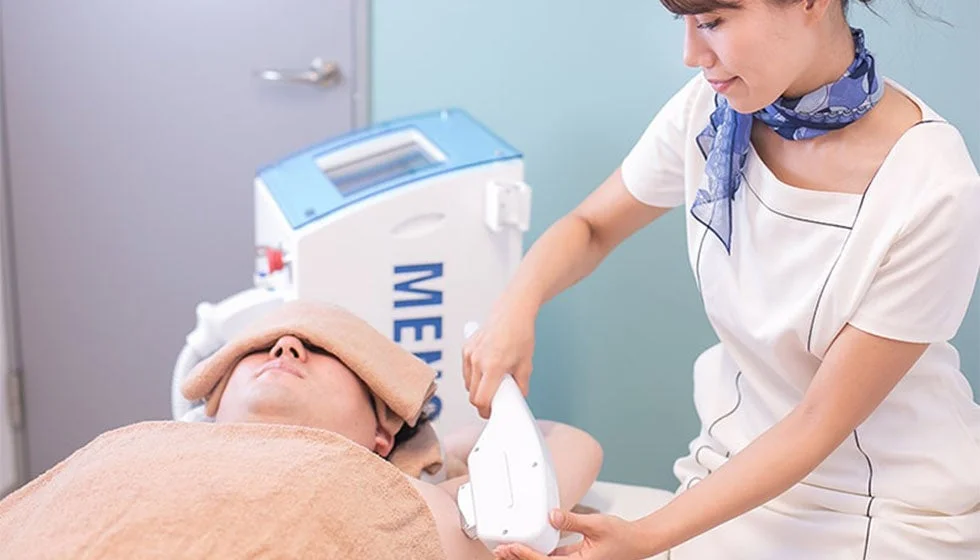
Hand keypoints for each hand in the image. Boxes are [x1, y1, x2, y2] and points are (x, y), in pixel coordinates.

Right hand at [462, 298, 535, 417]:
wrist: (512, 312)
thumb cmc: (520, 334)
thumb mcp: (526, 364)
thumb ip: (520, 386)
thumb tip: (517, 398)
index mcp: (493, 367)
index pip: (481, 400)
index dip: (486, 411)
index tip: (491, 413)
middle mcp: (477, 361)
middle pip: (472, 395)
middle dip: (482, 401)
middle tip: (494, 400)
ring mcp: (469, 354)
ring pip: (468, 384)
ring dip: (477, 389)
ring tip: (492, 382)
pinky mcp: (466, 348)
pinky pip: (466, 371)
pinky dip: (473, 376)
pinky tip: (486, 370)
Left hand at [493, 510, 649, 559]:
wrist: (638, 542)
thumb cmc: (623, 537)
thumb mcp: (597, 524)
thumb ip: (573, 521)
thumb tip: (552, 517)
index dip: (526, 555)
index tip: (511, 547)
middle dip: (520, 557)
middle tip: (500, 550)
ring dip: (528, 555)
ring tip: (509, 548)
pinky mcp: (577, 558)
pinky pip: (554, 556)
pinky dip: (541, 551)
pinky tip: (531, 544)